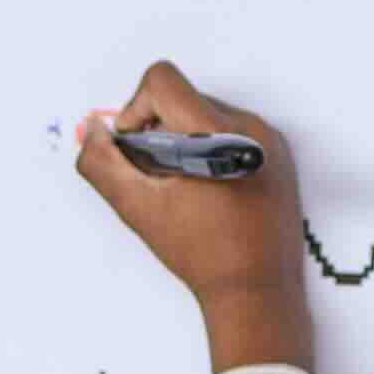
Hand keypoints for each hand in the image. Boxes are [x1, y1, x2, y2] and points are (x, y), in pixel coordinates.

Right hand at [66, 61, 323, 373]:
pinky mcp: (279, 154)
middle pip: (184, 98)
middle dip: (160, 129)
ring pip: (208, 114)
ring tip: (184, 187)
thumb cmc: (202, 256)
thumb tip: (93, 129)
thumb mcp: (138, 209)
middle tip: (158, 176)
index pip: (163, 81)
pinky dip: (212, 150)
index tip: (136, 146)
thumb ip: (102, 164)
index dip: (135, 108)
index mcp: (216, 134)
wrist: (258, 291)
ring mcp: (269, 139)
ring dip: (186, 140)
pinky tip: (209, 191)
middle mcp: (250, 127)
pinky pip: (235, 131)